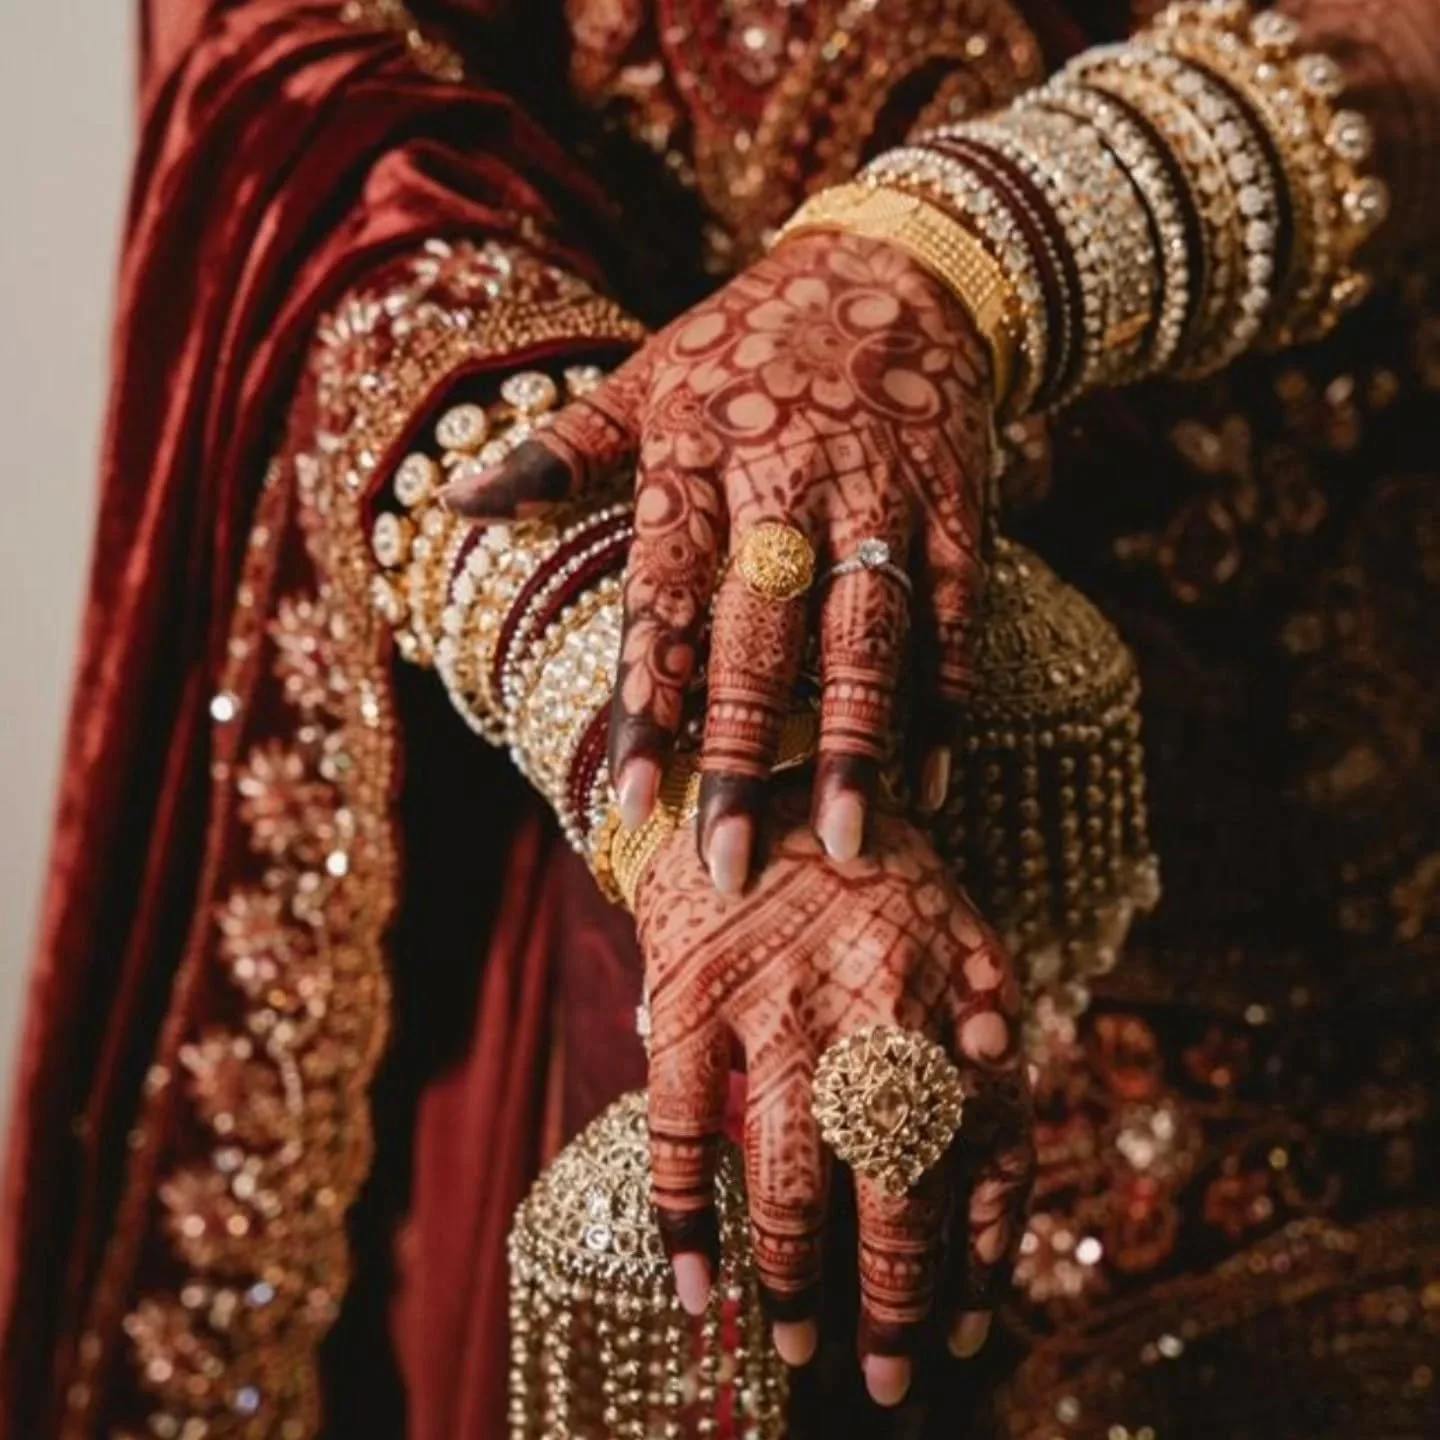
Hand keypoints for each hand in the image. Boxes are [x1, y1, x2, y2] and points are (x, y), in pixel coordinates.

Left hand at [443, 233, 993, 892]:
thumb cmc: (749, 341)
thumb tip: (455, 503)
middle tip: (728, 859)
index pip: (663, 598)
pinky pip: (950, 619)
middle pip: (762, 635)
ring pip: (866, 635)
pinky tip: (929, 783)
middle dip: (744, 752)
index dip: (648, 702)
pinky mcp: (955, 512)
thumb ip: (560, 453)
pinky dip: (942, 702)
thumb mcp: (649, 377)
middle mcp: (789, 485)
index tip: (630, 803)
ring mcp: (881, 500)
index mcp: (697, 458)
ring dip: (855, 742)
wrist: (896, 271)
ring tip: (844, 840)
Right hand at [635, 791, 1032, 1407]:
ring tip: (798, 1343)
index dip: (982, 1260)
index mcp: (963, 995)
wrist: (765, 779)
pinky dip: (683, 1224)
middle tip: (883, 1379)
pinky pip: (676, 1136)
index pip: (991, 1158)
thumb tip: (991, 1220)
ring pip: (784, 1186)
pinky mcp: (691, 996)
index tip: (967, 1332)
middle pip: (894, 1195)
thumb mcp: (962, 942)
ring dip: (793, 1282)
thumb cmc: (878, 881)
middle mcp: (881, 1009)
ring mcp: (779, 1006)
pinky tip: (696, 1289)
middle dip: (893, 1304)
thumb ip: (987, 1059)